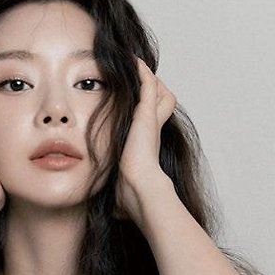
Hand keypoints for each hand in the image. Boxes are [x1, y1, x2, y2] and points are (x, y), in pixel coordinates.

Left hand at [114, 57, 176, 224]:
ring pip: (154, 88)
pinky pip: (145, 82)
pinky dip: (139, 70)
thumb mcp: (122, 195)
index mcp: (148, 144)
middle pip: (158, 99)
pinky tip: (130, 59)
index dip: (146, 111)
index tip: (136, 107)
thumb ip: (120, 198)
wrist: (139, 189)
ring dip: (145, 78)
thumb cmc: (131, 197)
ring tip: (131, 64)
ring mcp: (151, 118)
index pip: (151, 119)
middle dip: (148, 90)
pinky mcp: (147, 111)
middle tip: (136, 80)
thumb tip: (116, 215)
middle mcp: (153, 128)